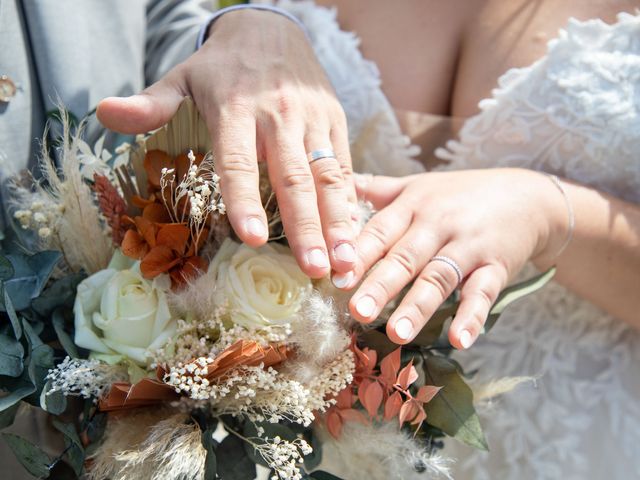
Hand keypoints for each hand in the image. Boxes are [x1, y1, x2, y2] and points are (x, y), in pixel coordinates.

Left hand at [96, 9, 356, 278]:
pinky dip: (349, 202)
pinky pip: (344, 165)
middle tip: (313, 269)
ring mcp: (312, 118)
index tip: (248, 237)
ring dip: (337, 221)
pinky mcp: (334, 120)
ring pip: (327, 175)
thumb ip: (151, 102)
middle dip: (305, 226)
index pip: (238, 159)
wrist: (272, 28)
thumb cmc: (223, 66)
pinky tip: (353, 235)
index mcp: (235, 107)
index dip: (243, 198)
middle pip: (293, 176)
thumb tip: (103, 112)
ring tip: (343, 262)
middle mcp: (279, 115)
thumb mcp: (183, 77)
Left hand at [335, 169, 566, 348]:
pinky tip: (460, 340)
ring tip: (397, 334)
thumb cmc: (461, 194)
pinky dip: (472, 316)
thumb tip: (335, 183)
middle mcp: (438, 224)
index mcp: (413, 206)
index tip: (334, 277)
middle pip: (405, 257)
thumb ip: (377, 189)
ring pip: (439, 277)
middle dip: (381, 285)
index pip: (380, 231)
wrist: (528, 196)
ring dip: (418, 306)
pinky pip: (483, 292)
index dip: (358, 254)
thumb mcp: (419, 185)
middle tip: (357, 311)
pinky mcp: (497, 265)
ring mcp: (468, 246)